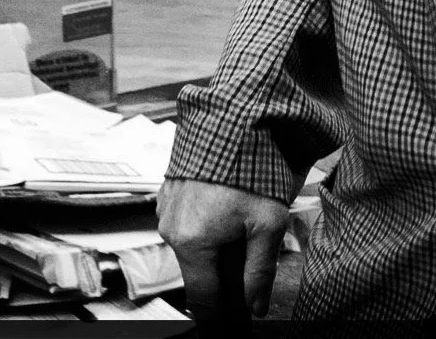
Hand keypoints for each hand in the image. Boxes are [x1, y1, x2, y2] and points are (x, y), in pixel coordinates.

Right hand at [156, 176, 289, 321]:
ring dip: (214, 248)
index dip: (217, 324)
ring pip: (192, 245)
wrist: (227, 118)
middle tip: (245, 279)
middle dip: (222, 278)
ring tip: (240, 231)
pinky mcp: (170, 193)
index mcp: (192, 241)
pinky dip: (205, 225)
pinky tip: (226, 211)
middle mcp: (172, 228)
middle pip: (199, 271)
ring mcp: (167, 209)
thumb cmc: (248, 163)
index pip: (204, 300)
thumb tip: (256, 305)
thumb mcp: (268, 220)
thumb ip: (261, 269)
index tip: (227, 335)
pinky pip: (186, 221)